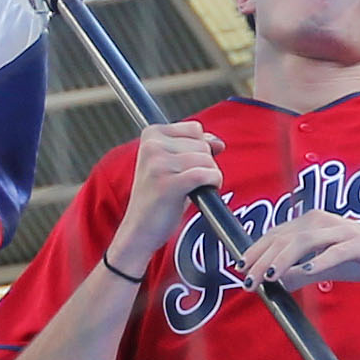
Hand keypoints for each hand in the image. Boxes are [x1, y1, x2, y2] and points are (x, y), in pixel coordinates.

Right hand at [107, 122, 223, 272]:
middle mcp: (152, 146)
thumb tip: (219, 143)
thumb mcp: (173, 165)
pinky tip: (200, 194)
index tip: (186, 166)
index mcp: (150, 135)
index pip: (195, 129)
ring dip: (208, 177)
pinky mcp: (168, 183)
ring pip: (207, 160)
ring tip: (189, 190)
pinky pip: (206, 175)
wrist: (139, 230)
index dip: (200, 149)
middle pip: (203, 144)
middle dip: (204, 165)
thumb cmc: (158, 198)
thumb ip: (195, 148)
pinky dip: (212, 184)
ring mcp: (158, 164)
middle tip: (186, 183)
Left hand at [238, 209, 359, 289]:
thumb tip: (276, 283)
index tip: (238, 268)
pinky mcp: (359, 243)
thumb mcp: (327, 267)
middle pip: (284, 237)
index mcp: (312, 223)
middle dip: (261, 259)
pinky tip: (305, 273)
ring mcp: (341, 231)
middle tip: (246, 280)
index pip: (276, 234)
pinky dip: (318, 262)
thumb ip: (301, 273)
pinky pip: (335, 252)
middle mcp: (323, 221)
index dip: (255, 250)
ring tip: (266, 278)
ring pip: (303, 242)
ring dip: (282, 261)